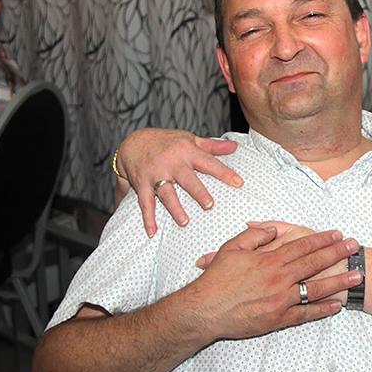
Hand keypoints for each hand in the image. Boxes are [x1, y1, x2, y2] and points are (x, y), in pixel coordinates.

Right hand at [115, 128, 241, 235]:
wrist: (133, 142)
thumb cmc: (167, 142)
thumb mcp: (190, 139)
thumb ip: (213, 146)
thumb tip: (235, 146)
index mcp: (186, 151)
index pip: (209, 162)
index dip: (224, 172)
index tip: (239, 183)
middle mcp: (172, 162)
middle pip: (187, 179)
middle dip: (198, 192)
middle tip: (209, 205)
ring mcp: (156, 174)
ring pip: (166, 192)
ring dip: (174, 208)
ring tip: (184, 222)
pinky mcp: (142, 184)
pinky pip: (145, 202)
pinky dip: (148, 218)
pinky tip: (152, 232)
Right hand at [196, 221, 349, 303]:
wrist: (205, 310)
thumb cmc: (216, 279)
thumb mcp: (232, 248)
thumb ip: (255, 236)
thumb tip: (272, 230)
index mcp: (270, 260)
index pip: (302, 246)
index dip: (322, 240)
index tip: (337, 235)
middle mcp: (279, 278)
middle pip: (314, 263)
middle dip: (337, 254)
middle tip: (354, 247)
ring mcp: (280, 300)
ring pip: (316, 289)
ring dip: (338, 282)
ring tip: (356, 275)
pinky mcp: (278, 319)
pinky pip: (305, 314)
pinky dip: (321, 310)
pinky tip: (336, 306)